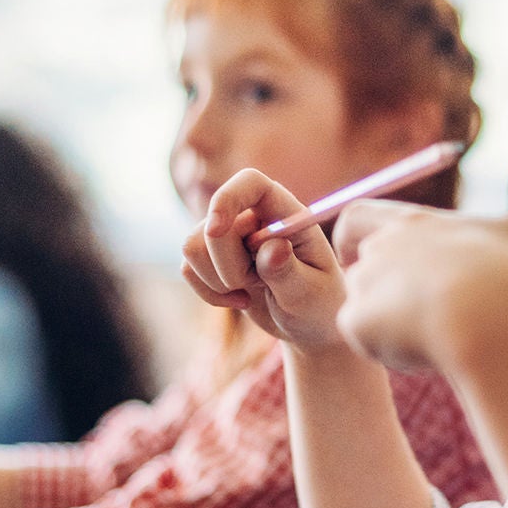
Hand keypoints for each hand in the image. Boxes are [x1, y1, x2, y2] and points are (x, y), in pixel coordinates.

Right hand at [180, 168, 349, 350]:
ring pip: (193, 246)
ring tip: (250, 292)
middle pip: (213, 228)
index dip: (227, 198)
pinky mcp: (213, 257)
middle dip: (228, 269)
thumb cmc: (319, 305)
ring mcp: (231, 235)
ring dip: (217, 281)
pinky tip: (240, 301)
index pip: (251, 183)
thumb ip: (289, 271)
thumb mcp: (311, 294)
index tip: (216, 229)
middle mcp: (255, 217)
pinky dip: (209, 293)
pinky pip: (188, 268)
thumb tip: (272, 247)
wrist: (308, 325)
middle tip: (259, 286)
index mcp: (286, 214)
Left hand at [332, 163, 507, 372]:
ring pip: (363, 309)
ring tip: (436, 339)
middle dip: (384, 294)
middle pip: (360, 270)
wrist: (497, 321)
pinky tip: (426, 356)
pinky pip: (364, 341)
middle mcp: (381, 248)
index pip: (356, 217)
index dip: (353, 238)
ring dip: (389, 325)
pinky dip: (388, 350)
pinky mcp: (359, 324)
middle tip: (424, 315)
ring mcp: (366, 285)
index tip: (365, 254)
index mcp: (414, 222)